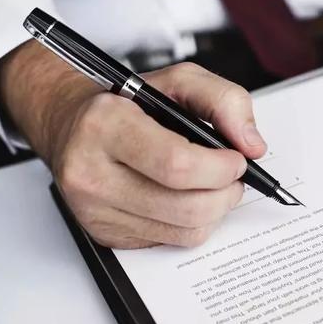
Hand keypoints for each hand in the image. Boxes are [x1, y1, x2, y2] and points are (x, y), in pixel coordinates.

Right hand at [0, 41, 266, 247]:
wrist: (70, 125)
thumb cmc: (128, 104)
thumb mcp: (178, 81)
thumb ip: (224, 101)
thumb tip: (252, 144)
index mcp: (106, 125)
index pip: (178, 165)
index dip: (221, 168)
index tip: (237, 160)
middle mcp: (91, 172)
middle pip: (187, 207)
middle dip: (226, 193)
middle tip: (232, 176)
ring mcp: (95, 210)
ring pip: (184, 231)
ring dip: (215, 210)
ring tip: (215, 186)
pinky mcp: (104, 234)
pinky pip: (170, 242)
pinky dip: (192, 223)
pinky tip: (187, 199)